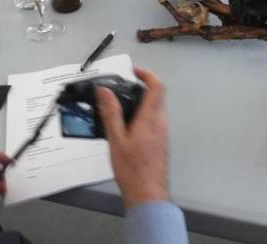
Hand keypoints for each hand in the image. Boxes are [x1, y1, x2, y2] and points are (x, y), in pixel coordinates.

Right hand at [98, 68, 169, 206]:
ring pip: (155, 109)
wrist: (148, 193)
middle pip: (157, 96)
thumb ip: (111, 113)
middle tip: (120, 89)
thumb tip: (104, 90)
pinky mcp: (160, 142)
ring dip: (140, 103)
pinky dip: (142, 115)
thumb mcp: (116, 139)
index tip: (133, 72)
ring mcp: (163, 132)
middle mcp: (161, 122)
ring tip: (118, 107)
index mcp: (151, 118)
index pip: (158, 87)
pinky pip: (153, 121)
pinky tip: (125, 126)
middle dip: (140, 88)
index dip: (147, 75)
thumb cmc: (131, 167)